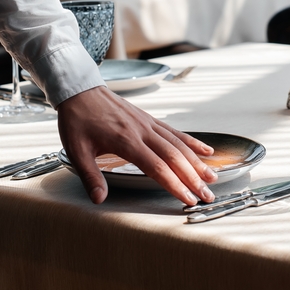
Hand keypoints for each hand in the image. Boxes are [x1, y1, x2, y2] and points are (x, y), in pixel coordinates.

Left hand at [56, 86, 216, 205]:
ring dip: (197, 162)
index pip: (157, 167)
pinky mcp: (149, 118)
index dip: (175, 185)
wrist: (80, 90)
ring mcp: (148, 123)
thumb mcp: (76, 151)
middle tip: (208, 195)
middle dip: (193, 178)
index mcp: (126, 141)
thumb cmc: (77, 120)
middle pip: (175, 157)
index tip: (188, 199)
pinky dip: (192, 141)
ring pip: (179, 144)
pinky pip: (175, 131)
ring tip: (212, 177)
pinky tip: (206, 150)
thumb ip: (91, 176)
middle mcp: (142, 131)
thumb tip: (99, 199)